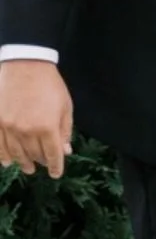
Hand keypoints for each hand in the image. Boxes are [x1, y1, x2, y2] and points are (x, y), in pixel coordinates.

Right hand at [0, 60, 74, 177]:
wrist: (26, 65)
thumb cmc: (50, 84)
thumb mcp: (65, 106)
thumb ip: (65, 130)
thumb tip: (65, 150)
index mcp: (48, 127)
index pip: (52, 154)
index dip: (55, 166)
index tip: (56, 173)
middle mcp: (27, 131)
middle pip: (34, 155)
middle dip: (39, 162)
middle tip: (41, 166)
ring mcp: (9, 127)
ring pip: (16, 153)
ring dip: (22, 162)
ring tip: (27, 167)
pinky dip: (3, 156)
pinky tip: (7, 162)